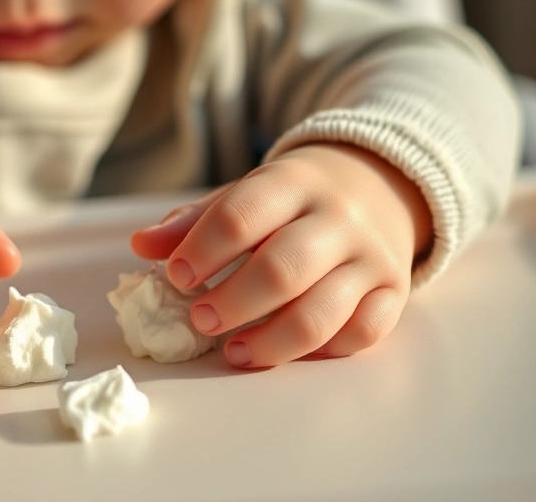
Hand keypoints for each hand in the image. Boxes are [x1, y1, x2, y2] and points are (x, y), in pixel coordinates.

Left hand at [131, 143, 431, 367]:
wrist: (379, 185)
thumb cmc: (293, 200)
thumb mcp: (245, 194)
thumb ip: (194, 221)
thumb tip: (141, 245)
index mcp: (292, 183)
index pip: (241, 216)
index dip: (202, 250)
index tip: (178, 277)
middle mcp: (337, 219)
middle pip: (281, 270)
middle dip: (232, 303)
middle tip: (200, 319)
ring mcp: (370, 257)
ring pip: (322, 312)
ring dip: (271, 342)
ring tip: (234, 351)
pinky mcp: (394, 290)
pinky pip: (362, 333)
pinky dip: (322, 351)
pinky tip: (287, 351)